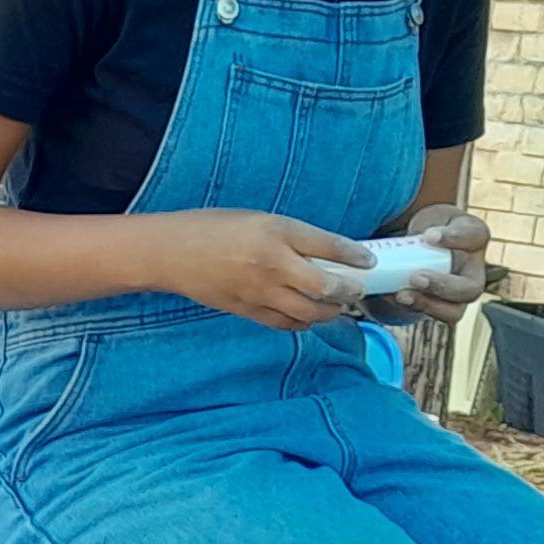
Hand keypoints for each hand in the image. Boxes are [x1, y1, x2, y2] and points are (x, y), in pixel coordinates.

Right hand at [145, 209, 371, 329]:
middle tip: (357, 290)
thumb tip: (325, 255)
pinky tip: (308, 317)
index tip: (368, 262)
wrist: (175, 253)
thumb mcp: (261, 220)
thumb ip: (292, 237)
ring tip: (337, 307)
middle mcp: (272, 264)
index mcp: (277, 232)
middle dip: (347, 291)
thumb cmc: (216, 229)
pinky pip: (283, 323)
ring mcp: (259, 292)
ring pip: (306, 312)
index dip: (354, 256)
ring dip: (328, 312)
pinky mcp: (246, 310)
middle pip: (323, 286)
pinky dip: (301, 323)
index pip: (327, 247)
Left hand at [394, 203, 489, 325]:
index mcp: (475, 237)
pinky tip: (397, 300)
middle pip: (471, 287)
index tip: (429, 236)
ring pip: (456, 311)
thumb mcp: (428, 219)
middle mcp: (475, 269)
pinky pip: (438, 318)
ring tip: (402, 295)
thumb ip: (423, 226)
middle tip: (415, 277)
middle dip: (442, 285)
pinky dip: (417, 310)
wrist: (414, 254)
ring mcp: (462, 293)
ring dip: (428, 305)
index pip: (474, 236)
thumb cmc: (426, 231)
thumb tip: (397, 243)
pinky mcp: (446, 309)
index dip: (454, 238)